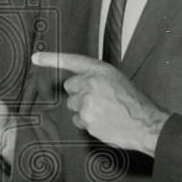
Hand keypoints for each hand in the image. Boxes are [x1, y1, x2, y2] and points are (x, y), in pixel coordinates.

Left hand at [31, 52, 168, 155]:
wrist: (145, 124)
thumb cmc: (133, 102)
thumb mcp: (116, 79)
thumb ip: (96, 78)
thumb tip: (78, 86)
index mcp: (100, 70)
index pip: (72, 61)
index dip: (51, 59)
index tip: (35, 57)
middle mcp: (91, 84)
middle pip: (71, 88)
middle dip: (80, 94)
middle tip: (99, 100)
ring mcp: (87, 103)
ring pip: (73, 106)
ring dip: (83, 110)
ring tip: (104, 112)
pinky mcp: (87, 120)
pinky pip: (78, 121)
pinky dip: (87, 123)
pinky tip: (103, 122)